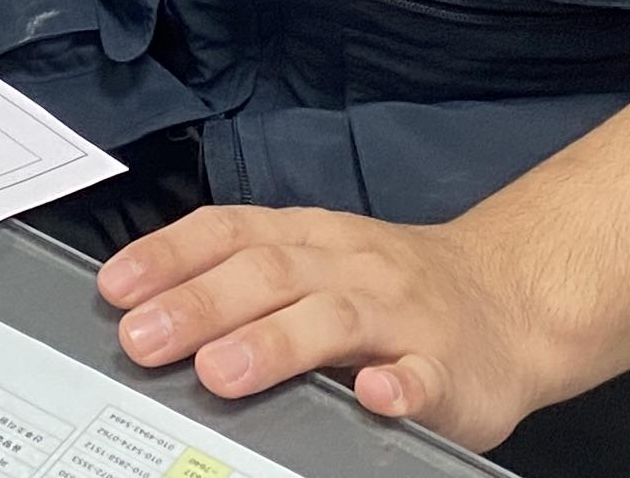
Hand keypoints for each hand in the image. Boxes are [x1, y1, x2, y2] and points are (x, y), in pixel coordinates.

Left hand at [99, 203, 558, 448]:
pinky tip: (373, 396)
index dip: (170, 256)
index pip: (230, 232)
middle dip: (199, 305)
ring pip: (333, 319)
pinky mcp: (450, 369)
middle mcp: (351, 266)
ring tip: (223, 371)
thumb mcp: (320, 261)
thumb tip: (150, 306)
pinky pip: (423, 376)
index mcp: (312, 239)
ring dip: (273, 343)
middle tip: (144, 339)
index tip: (117, 287)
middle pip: (269, 275)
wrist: (513, 299)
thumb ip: (249, 278)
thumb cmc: (397, 287)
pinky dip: (398, 386)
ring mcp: (402, 315)